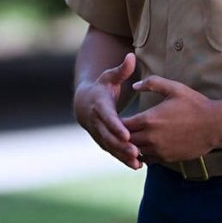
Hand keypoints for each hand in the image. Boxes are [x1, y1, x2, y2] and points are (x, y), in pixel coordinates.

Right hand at [73, 53, 143, 168]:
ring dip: (122, 155)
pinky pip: (112, 151)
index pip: (107, 117)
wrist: (84, 104)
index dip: (115, 126)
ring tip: (137, 163)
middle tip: (135, 152)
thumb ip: (122, 70)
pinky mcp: (102, 141)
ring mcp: (98, 133)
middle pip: (108, 136)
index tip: (126, 134)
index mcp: (99, 105)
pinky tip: (136, 166)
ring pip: (110, 147)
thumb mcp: (109, 77)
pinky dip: (122, 159)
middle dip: (120, 145)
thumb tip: (131, 56)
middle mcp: (96, 121)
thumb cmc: (101, 87)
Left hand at [123, 76, 221, 162]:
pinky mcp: (167, 158)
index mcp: (149, 119)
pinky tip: (147, 146)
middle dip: (122, 135)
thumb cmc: (194, 104)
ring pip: (136, 151)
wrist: (215, 124)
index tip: (118, 117)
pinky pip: (148, 160)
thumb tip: (134, 85)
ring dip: (132, 146)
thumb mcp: (173, 88)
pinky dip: (144, 155)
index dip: (118, 122)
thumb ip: (152, 83)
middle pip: (126, 140)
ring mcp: (159, 150)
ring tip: (132, 139)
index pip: (122, 124)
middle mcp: (151, 137)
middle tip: (121, 130)